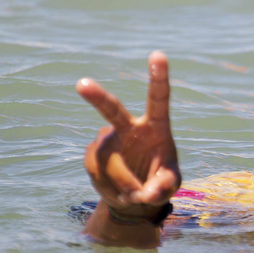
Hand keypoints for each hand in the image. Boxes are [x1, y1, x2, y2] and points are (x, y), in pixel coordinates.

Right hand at [77, 51, 179, 222]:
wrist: (136, 198)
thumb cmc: (160, 182)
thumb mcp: (171, 184)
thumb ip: (165, 186)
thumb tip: (148, 193)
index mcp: (156, 126)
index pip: (158, 99)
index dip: (159, 77)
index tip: (158, 55)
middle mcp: (130, 127)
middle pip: (112, 110)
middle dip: (97, 97)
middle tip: (82, 85)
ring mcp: (107, 140)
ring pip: (111, 162)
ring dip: (125, 184)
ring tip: (137, 195)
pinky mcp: (92, 155)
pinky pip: (100, 174)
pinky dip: (113, 189)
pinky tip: (120, 191)